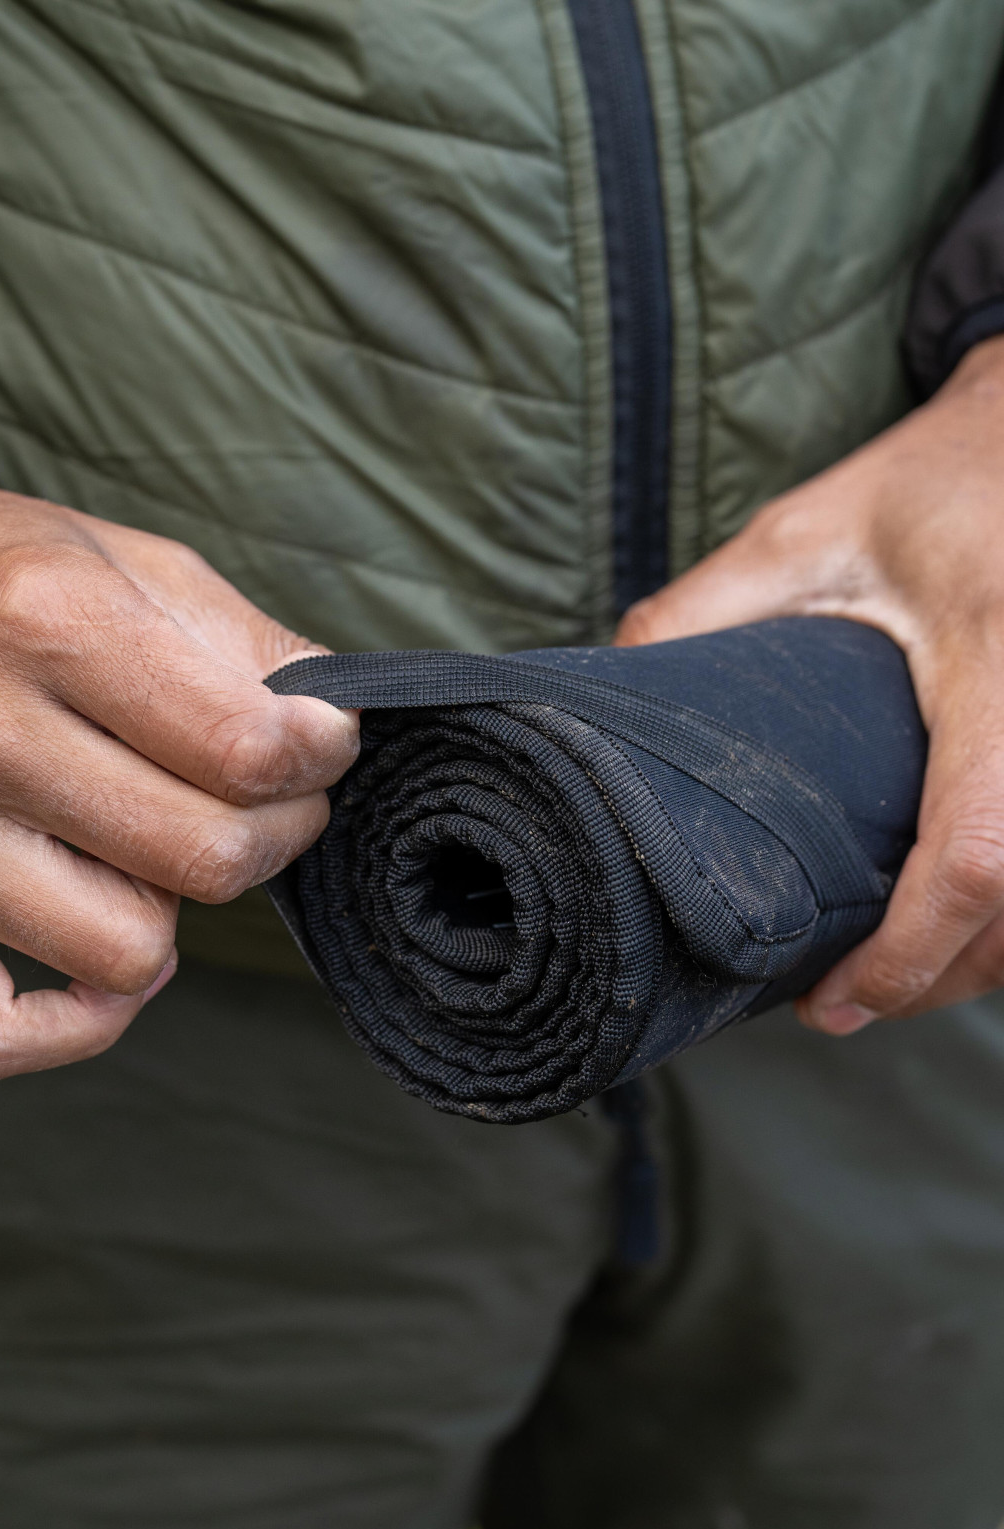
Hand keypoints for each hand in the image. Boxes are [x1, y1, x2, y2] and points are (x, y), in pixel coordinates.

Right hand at [0, 490, 357, 1079]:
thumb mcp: (118, 558)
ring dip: (173, 900)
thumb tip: (333, 715)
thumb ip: (239, 638)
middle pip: (208, 856)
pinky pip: (7, 1032)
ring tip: (156, 838)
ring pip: (131, 949)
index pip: (247, 749)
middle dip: (279, 827)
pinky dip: (76, 1015)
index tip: (323, 739)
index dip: (320, 753)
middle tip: (272, 791)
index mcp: (50, 623)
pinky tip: (107, 952)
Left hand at [615, 334, 1003, 1033]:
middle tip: (841, 1002)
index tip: (837, 997)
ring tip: (889, 976)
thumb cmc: (934, 475)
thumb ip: (705, 609)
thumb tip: (614, 689)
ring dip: (980, 960)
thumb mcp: (805, 530)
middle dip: (934, 979)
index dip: (910, 952)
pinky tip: (954, 926)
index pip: (976, 851)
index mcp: (993, 654)